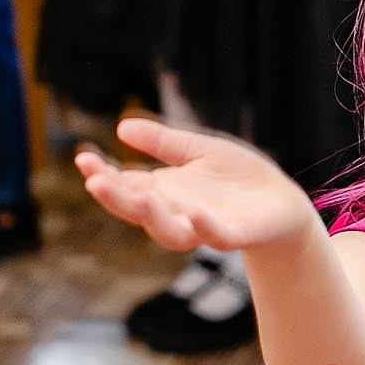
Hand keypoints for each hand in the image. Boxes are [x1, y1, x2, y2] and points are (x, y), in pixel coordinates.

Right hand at [75, 117, 320, 255]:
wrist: (281, 203)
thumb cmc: (236, 178)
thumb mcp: (197, 150)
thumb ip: (163, 142)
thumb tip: (121, 127)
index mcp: (163, 192)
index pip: (124, 186)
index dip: (102, 176)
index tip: (83, 159)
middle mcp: (176, 213)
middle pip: (137, 212)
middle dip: (115, 198)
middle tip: (94, 181)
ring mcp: (203, 227)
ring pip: (170, 231)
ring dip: (152, 216)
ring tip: (137, 196)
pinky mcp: (236, 234)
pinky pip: (217, 236)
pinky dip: (204, 228)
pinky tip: (194, 215)